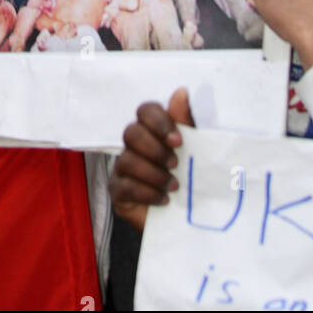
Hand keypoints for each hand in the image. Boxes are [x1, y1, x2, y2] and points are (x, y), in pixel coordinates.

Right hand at [109, 89, 193, 232]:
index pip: (145, 111)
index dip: (159, 122)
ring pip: (126, 160)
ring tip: (174, 186)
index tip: (178, 141)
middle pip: (131, 132)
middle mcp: (135, 145)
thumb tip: (181, 91)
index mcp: (153, 130)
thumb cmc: (190, 179)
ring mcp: (123, 168)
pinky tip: (164, 200)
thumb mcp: (194, 150)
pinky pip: (124, 185)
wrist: (188, 220)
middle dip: (154, 149)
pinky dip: (146, 192)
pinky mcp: (118, 191)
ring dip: (154, 174)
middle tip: (175, 163)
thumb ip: (185, 122)